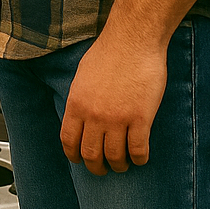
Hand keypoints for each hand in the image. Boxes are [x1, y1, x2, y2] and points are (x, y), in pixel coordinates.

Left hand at [59, 30, 167, 174]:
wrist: (132, 40)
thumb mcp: (83, 75)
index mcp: (77, 102)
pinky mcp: (140, 119)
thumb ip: (81, 98)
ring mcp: (117, 119)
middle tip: (103, 168)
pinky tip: (140, 156)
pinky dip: (139, 159)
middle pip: (91, 155)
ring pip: (115, 157)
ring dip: (119, 165)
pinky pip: (139, 152)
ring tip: (123, 162)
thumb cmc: (109, 52)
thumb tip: (81, 115)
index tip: (79, 160)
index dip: (74, 155)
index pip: (69, 140)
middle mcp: (94, 114)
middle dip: (97, 167)